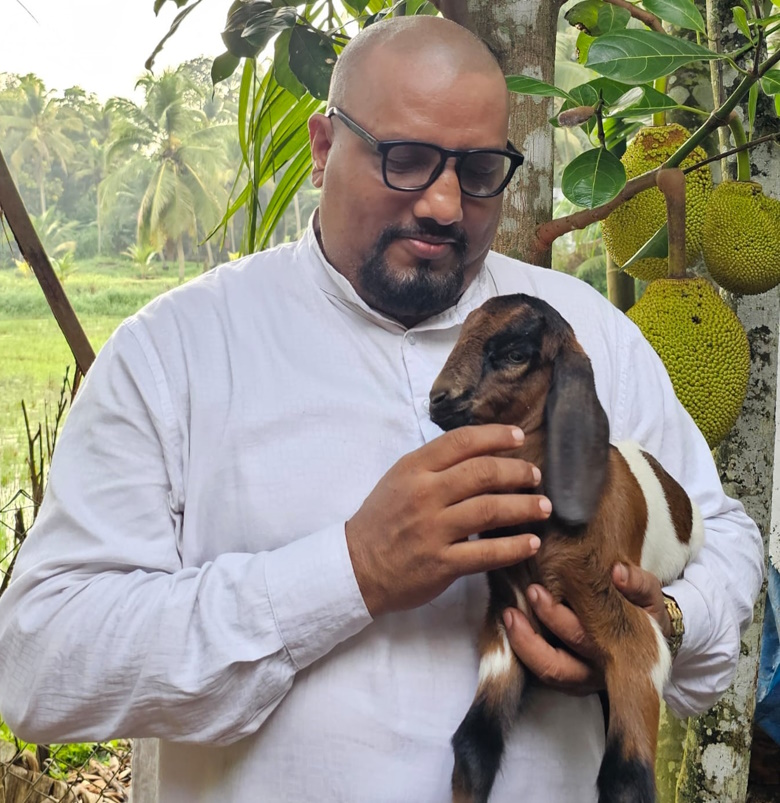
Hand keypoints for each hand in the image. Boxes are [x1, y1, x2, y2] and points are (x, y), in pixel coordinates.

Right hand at [346, 424, 550, 616]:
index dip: (496, 436)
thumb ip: (434, 465)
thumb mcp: (399, 480)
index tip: (519, 438)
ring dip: (524, 507)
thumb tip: (480, 453)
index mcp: (414, 469)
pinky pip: (486, 553)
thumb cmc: (382, 520)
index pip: (461, 441)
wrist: (356, 567)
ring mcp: (433, 530)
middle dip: (518, 472)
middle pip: (483, 473)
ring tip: (543, 507)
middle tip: (536, 476)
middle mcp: (424, 494)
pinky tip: (531, 542)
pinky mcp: (441, 563)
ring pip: (490, 510)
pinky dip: (514, 547)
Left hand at [502, 563, 669, 694]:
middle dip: (529, 639)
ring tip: (507, 616)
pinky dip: (525, 653)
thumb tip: (617, 572)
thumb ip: (638, 584)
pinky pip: (543, 673)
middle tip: (510, 610)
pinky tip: (511, 627)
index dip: (555, 618)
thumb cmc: (645, 610)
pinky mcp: (569, 676)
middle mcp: (597, 671)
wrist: (651, 632)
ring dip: (522, 648)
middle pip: (556, 667)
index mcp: (619, 652)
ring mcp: (582, 678)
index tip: (536, 591)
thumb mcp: (650, 594)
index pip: (581, 638)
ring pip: (547, 674)